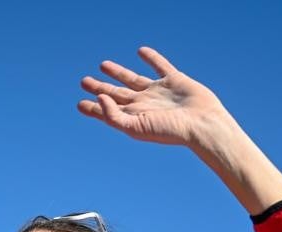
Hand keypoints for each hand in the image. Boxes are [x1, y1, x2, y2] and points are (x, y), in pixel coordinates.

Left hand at [78, 47, 230, 147]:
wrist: (201, 124)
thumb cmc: (170, 131)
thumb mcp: (136, 127)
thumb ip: (114, 115)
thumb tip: (99, 97)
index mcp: (134, 117)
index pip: (108, 112)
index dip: (93, 108)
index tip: (79, 104)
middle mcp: (144, 104)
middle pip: (116, 94)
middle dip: (100, 88)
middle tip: (84, 81)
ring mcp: (158, 92)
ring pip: (132, 79)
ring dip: (117, 72)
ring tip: (102, 65)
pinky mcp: (174, 80)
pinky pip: (159, 66)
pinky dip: (151, 57)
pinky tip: (141, 51)